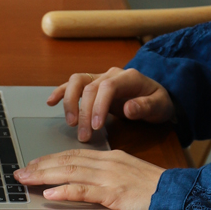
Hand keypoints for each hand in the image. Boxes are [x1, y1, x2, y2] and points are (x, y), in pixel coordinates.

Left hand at [13, 149, 163, 209]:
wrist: (179, 194)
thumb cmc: (157, 190)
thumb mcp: (130, 176)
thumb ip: (109, 176)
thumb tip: (87, 182)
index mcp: (112, 157)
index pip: (75, 154)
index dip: (51, 158)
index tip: (33, 163)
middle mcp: (109, 163)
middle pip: (68, 160)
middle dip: (40, 165)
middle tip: (20, 171)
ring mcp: (111, 177)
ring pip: (71, 172)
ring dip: (44, 175)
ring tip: (25, 179)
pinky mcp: (115, 194)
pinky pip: (85, 191)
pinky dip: (64, 191)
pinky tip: (50, 194)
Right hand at [46, 68, 175, 141]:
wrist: (155, 97)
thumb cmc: (158, 103)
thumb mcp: (160, 106)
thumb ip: (146, 107)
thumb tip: (128, 108)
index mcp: (129, 77)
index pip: (108, 87)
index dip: (99, 106)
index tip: (97, 126)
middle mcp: (111, 74)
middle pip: (89, 87)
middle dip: (84, 112)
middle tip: (84, 135)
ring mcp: (99, 78)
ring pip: (76, 82)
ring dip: (70, 103)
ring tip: (70, 124)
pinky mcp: (91, 85)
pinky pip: (72, 85)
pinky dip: (61, 93)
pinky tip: (51, 102)